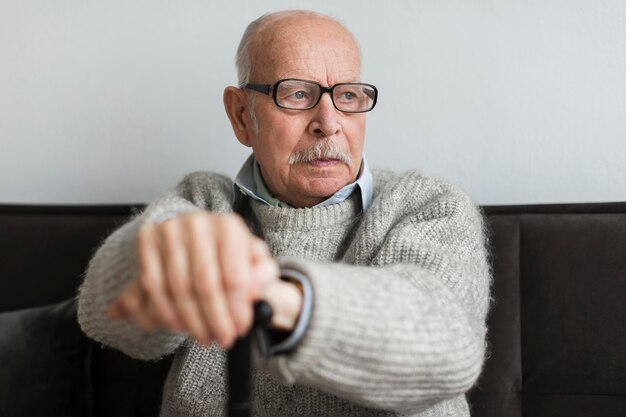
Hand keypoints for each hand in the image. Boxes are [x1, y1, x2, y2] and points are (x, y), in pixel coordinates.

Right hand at [107, 211, 293, 347]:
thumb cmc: (229, 254)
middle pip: (205, 283)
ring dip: (192, 320)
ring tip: (203, 336)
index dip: (236, 308)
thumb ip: (262, 275)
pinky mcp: (147, 238)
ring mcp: (170, 229)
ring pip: (179, 287)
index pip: (234, 275)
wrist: (197, 237)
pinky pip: (153, 284)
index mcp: (230, 226)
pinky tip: (178, 325)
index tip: (239, 330)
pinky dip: (165, 310)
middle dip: (214, 318)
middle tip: (221, 339)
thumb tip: (254, 292)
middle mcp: (199, 223)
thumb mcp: (254, 262)